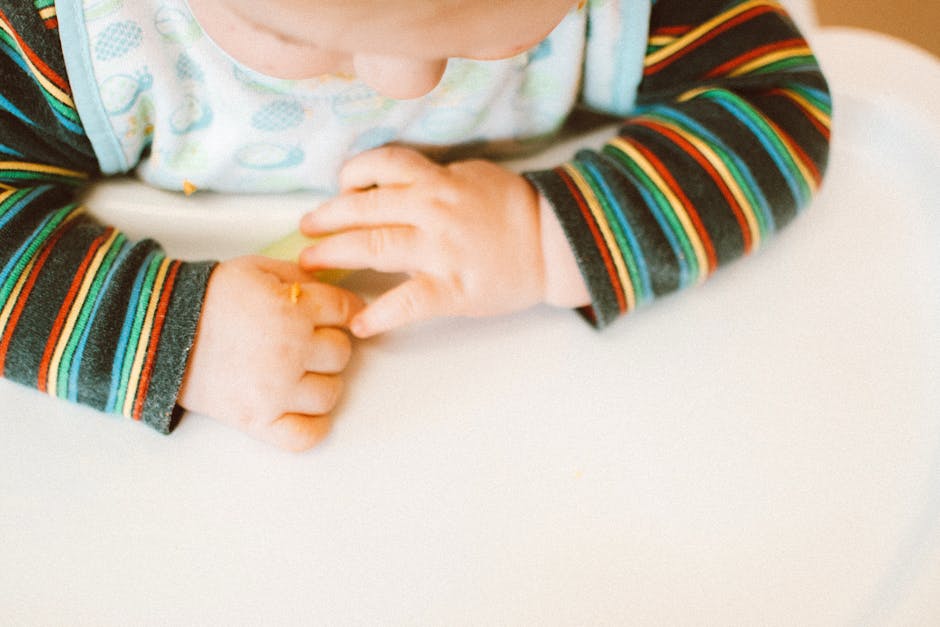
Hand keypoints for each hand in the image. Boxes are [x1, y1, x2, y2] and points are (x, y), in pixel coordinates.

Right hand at [178, 256, 363, 450]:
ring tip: (298, 372)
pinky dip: (312, 427)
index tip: (339, 315)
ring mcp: (276, 390)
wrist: (159, 330)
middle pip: (341, 353)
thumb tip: (331, 289)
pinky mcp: (258, 420)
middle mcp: (291, 351)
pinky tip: (302, 409)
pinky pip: (306, 436)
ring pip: (330, 393)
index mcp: (293, 310)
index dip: (345, 310)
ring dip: (320, 382)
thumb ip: (299, 276)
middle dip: (328, 344)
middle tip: (306, 341)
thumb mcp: (257, 269)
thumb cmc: (208, 298)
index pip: (346, 311)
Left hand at [299, 146, 547, 336]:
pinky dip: (380, 315)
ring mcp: (440, 250)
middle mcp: (432, 210)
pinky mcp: (452, 289)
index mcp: (437, 180)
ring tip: (311, 264)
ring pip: (374, 247)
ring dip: (335, 255)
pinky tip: (360, 325)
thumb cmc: (513, 209)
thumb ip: (432, 177)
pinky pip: (408, 302)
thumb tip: (390, 183)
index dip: (351, 174)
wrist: (553, 244)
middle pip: (364, 208)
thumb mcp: (472, 175)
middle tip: (306, 229)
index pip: (381, 165)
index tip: (339, 189)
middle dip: (327, 218)